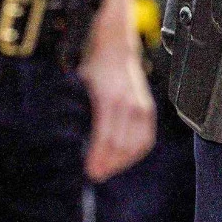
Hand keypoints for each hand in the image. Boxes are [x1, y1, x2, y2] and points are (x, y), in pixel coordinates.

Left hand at [79, 32, 155, 182]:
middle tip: (95, 174)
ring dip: (122, 161)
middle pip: (122, 146)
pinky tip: (125, 158)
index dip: (99, 158)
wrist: (118, 46)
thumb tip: (72, 139)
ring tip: (108, 169)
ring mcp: (141, 107)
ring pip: (136, 145)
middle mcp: (129, 104)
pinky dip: (136, 152)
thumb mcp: (81, 86)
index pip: (106, 138)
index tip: (90, 171)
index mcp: (110, 99)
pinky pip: (146, 138)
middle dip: (108, 164)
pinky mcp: (148, 109)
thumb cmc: (96, 66)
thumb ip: (80, 111)